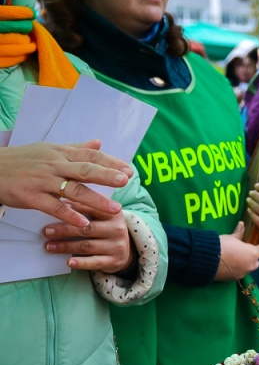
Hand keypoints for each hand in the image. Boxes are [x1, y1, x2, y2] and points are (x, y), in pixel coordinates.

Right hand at [0, 140, 133, 226]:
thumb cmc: (23, 160)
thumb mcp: (49, 150)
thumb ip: (76, 148)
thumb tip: (99, 142)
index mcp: (61, 153)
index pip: (90, 155)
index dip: (110, 162)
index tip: (129, 170)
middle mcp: (54, 165)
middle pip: (85, 169)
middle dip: (107, 175)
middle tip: (126, 181)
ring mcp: (43, 181)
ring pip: (73, 190)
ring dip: (96, 199)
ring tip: (115, 209)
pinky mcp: (31, 196)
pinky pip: (53, 206)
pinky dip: (69, 214)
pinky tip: (83, 222)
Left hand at [43, 202, 132, 273]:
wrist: (124, 250)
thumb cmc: (105, 229)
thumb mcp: (101, 216)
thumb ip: (86, 209)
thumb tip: (60, 203)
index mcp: (113, 213)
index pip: (91, 208)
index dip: (72, 209)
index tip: (54, 208)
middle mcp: (118, 229)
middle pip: (87, 228)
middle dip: (64, 230)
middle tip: (46, 231)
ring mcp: (117, 246)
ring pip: (87, 246)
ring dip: (66, 246)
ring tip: (49, 246)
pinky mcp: (114, 261)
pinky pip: (95, 262)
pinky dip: (81, 263)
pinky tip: (69, 262)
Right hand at [216, 221, 258, 280]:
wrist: (207, 260)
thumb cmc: (222, 245)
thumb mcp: (231, 237)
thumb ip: (239, 233)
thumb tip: (242, 224)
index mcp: (253, 254)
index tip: (254, 243)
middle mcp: (250, 266)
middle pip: (256, 261)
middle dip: (252, 257)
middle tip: (242, 251)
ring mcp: (242, 274)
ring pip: (247, 268)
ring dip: (244, 264)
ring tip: (233, 258)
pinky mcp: (233, 279)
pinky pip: (238, 273)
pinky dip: (235, 269)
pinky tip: (227, 265)